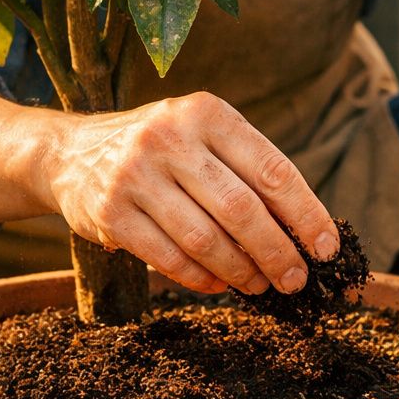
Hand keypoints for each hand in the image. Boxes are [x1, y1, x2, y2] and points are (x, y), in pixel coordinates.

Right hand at [38, 92, 339, 295]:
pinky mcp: (108, 212)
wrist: (71, 152)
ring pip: (205, 239)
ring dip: (241, 271)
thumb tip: (306, 231)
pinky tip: (220, 284)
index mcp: (206, 113)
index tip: (327, 248)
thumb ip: (248, 171)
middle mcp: (169, 137)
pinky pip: (168, 258)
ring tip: (260, 284)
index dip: (306, 214)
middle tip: (297, 280)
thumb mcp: (202, 136)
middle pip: (241, 209)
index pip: (271, 169)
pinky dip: (202, 279)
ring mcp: (134, 174)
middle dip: (277, 251)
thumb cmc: (162, 150)